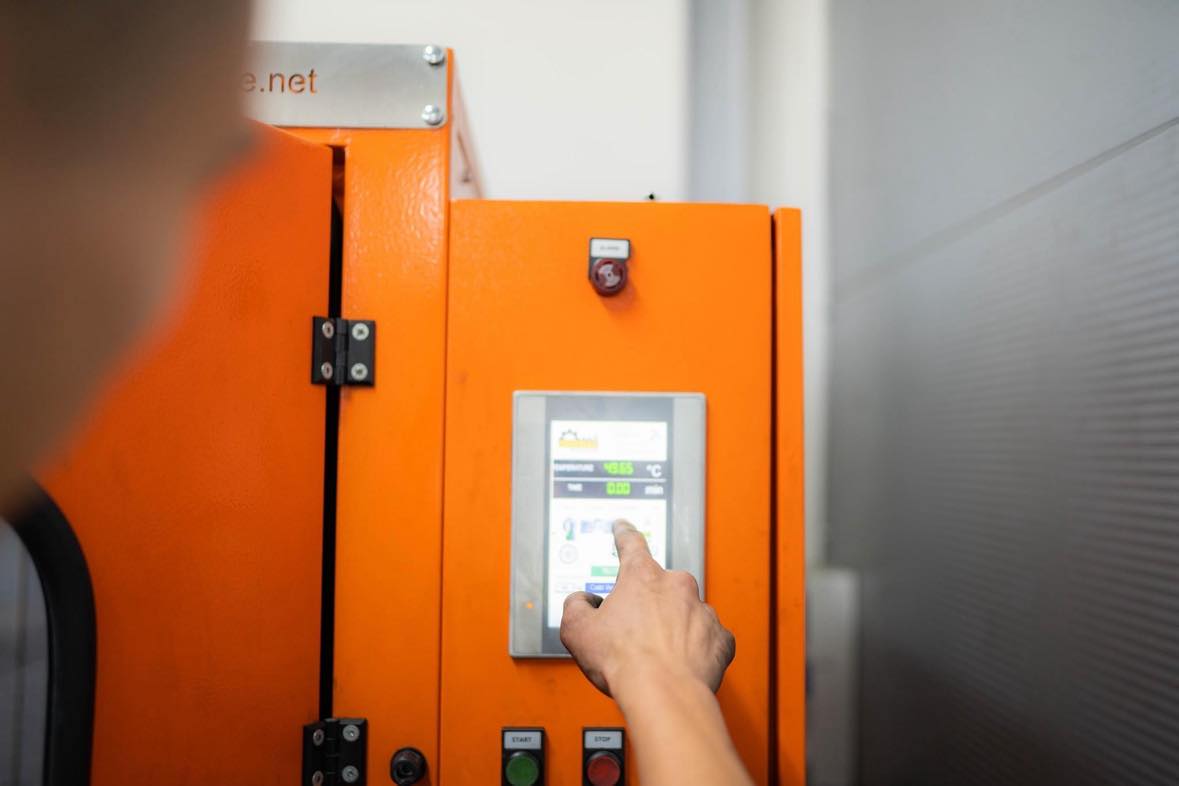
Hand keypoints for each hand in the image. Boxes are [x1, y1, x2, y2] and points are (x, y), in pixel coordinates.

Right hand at [560, 520, 735, 697]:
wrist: (663, 694)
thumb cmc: (624, 662)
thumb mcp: (576, 631)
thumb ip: (575, 606)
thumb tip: (581, 602)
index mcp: (641, 577)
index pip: (631, 544)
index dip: (624, 534)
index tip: (623, 527)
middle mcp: (677, 586)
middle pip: (661, 586)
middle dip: (649, 604)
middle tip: (635, 632)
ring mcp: (702, 610)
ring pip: (687, 612)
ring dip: (674, 627)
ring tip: (658, 655)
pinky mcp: (720, 638)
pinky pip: (709, 638)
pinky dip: (697, 648)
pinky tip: (682, 663)